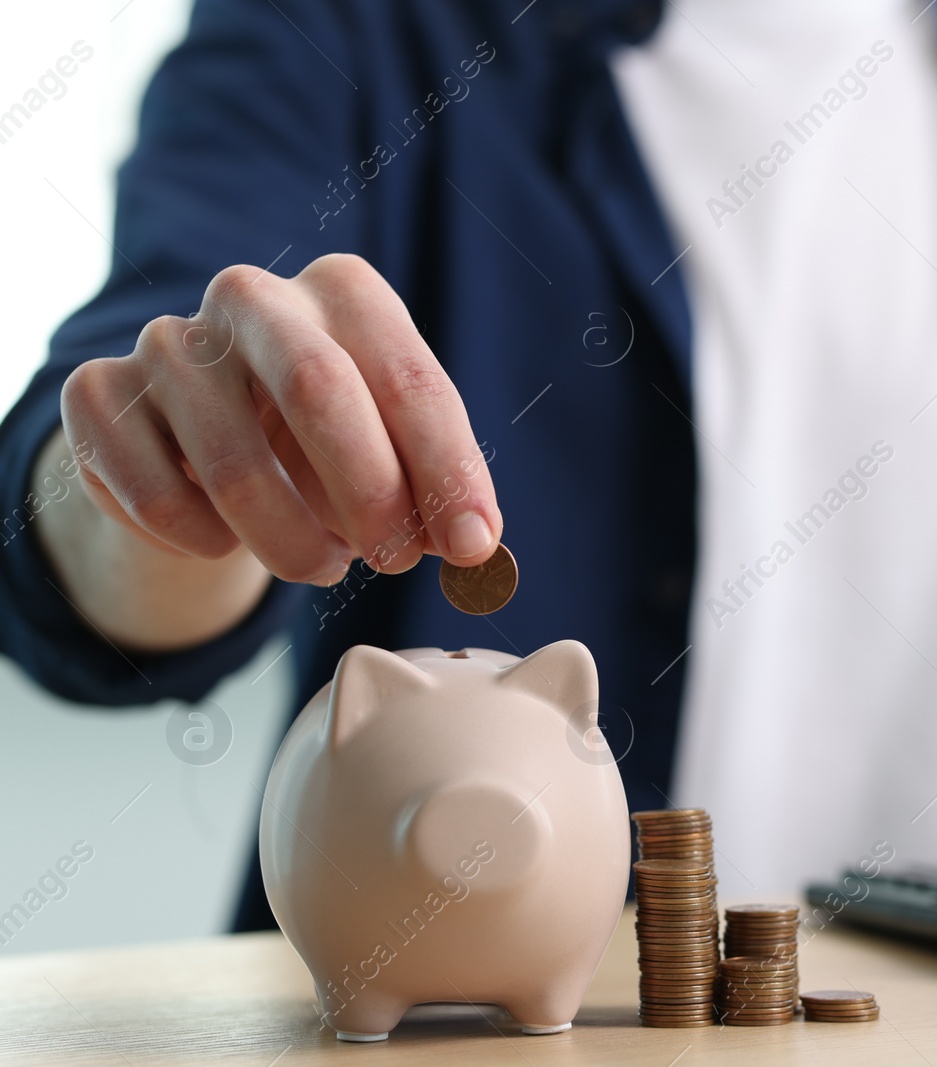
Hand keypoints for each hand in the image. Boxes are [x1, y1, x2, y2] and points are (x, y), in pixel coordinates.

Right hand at [60, 254, 500, 585]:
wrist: (199, 444)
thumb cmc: (324, 446)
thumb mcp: (390, 451)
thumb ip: (434, 488)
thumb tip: (475, 545)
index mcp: (343, 292)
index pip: (408, 377)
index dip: (446, 468)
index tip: (472, 545)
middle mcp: (253, 297)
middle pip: (319, 389)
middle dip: (371, 494)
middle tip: (396, 562)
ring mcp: (166, 341)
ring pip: (234, 467)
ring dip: (292, 542)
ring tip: (323, 564)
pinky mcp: (99, 396)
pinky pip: (158, 500)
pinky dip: (206, 545)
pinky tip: (226, 543)